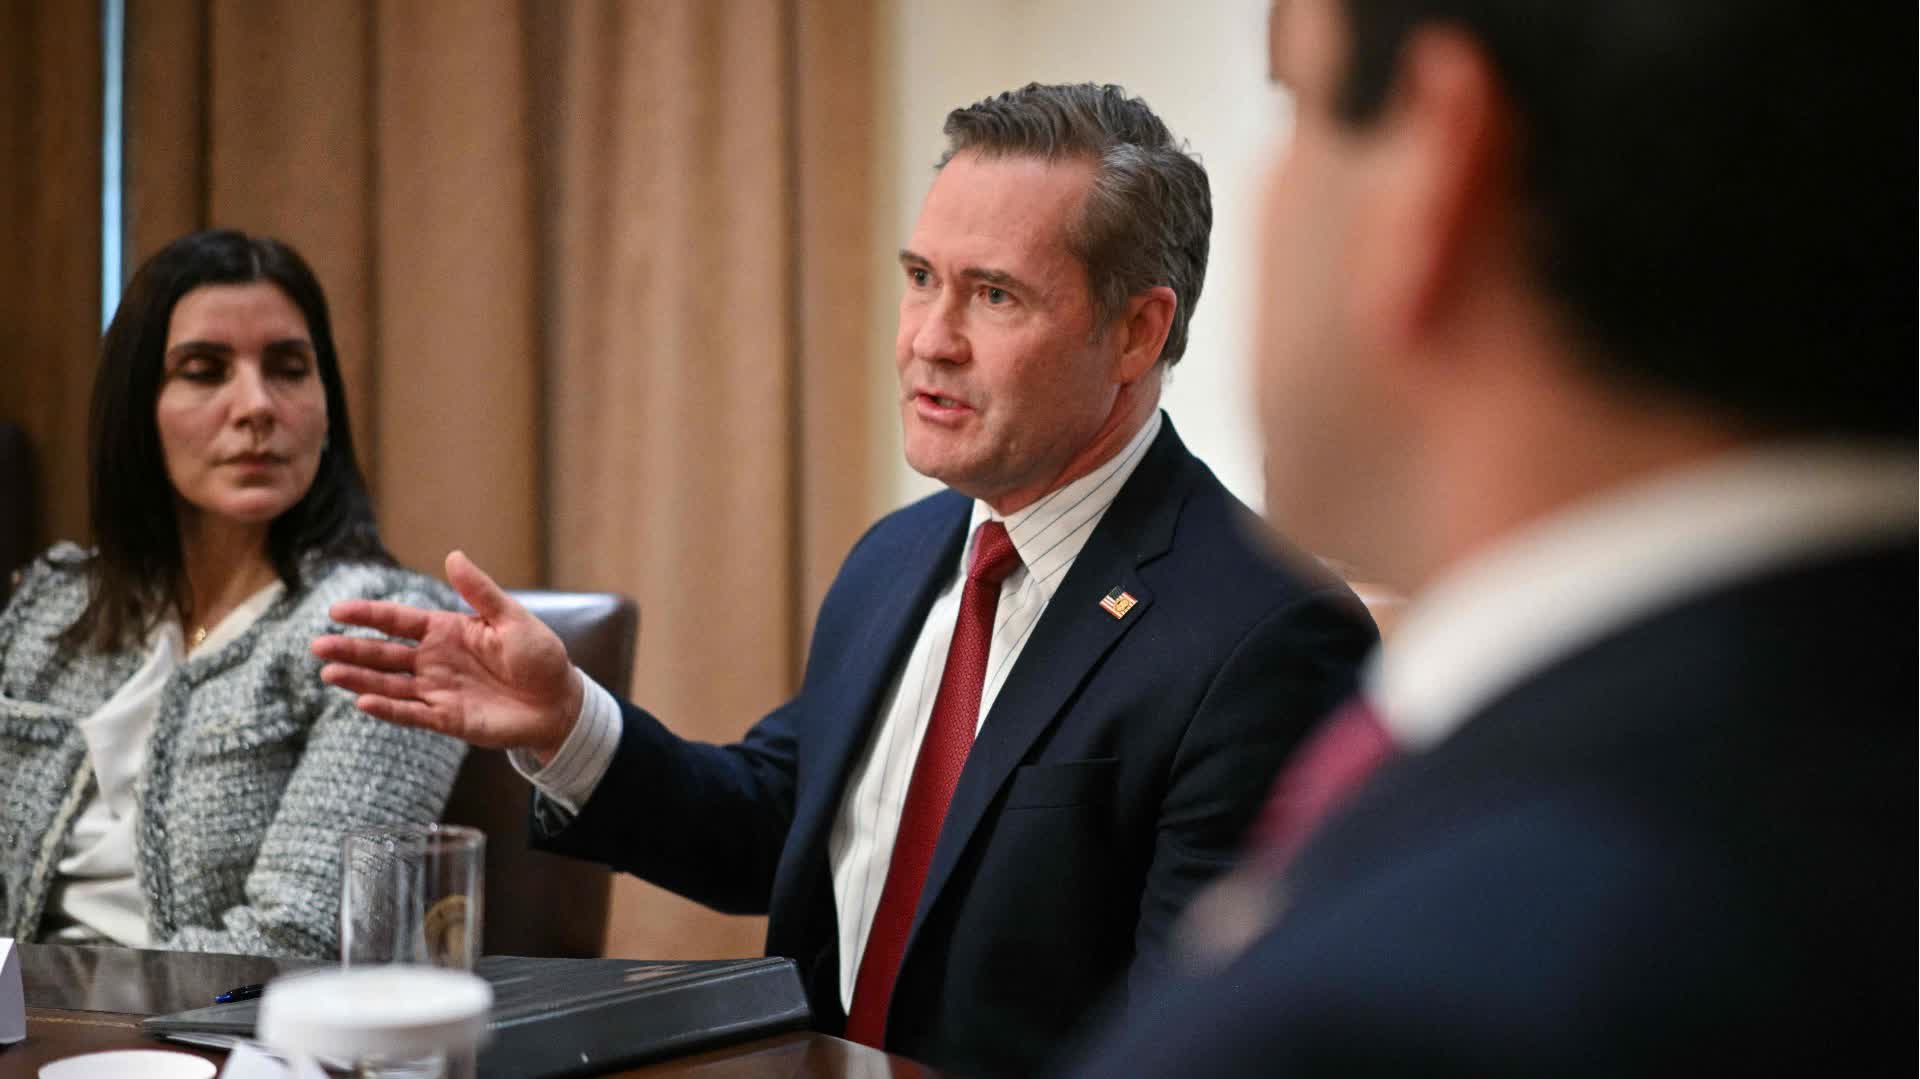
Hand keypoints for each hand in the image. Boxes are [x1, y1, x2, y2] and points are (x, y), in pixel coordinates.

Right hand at [312, 550, 584, 762]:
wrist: (559, 702)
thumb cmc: (539, 656)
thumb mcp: (512, 618)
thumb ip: (480, 592)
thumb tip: (454, 555)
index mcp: (446, 630)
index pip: (398, 620)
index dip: (368, 615)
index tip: (336, 611)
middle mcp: (434, 660)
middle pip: (384, 653)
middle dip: (351, 649)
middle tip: (318, 645)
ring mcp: (437, 690)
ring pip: (389, 684)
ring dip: (360, 679)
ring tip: (330, 673)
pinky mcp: (446, 718)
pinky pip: (411, 713)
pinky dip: (388, 709)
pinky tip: (364, 701)